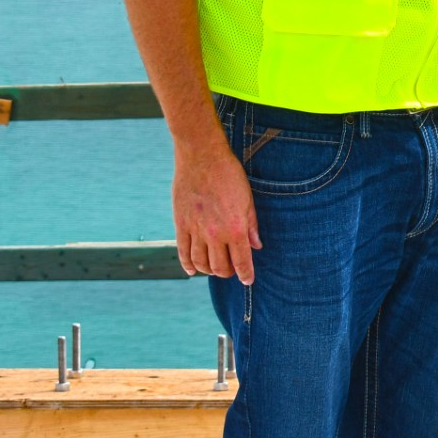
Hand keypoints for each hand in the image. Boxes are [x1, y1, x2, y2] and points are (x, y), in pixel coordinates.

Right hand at [173, 141, 260, 283]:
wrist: (202, 158)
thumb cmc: (230, 176)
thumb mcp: (248, 200)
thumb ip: (251, 225)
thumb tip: (256, 246)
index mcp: (235, 228)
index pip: (241, 261)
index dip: (245, 274)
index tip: (248, 280)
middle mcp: (214, 234)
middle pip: (220, 266)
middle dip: (228, 272)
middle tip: (232, 270)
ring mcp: (195, 230)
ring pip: (201, 263)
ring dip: (209, 270)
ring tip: (215, 269)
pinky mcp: (180, 224)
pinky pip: (182, 252)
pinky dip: (188, 265)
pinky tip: (193, 270)